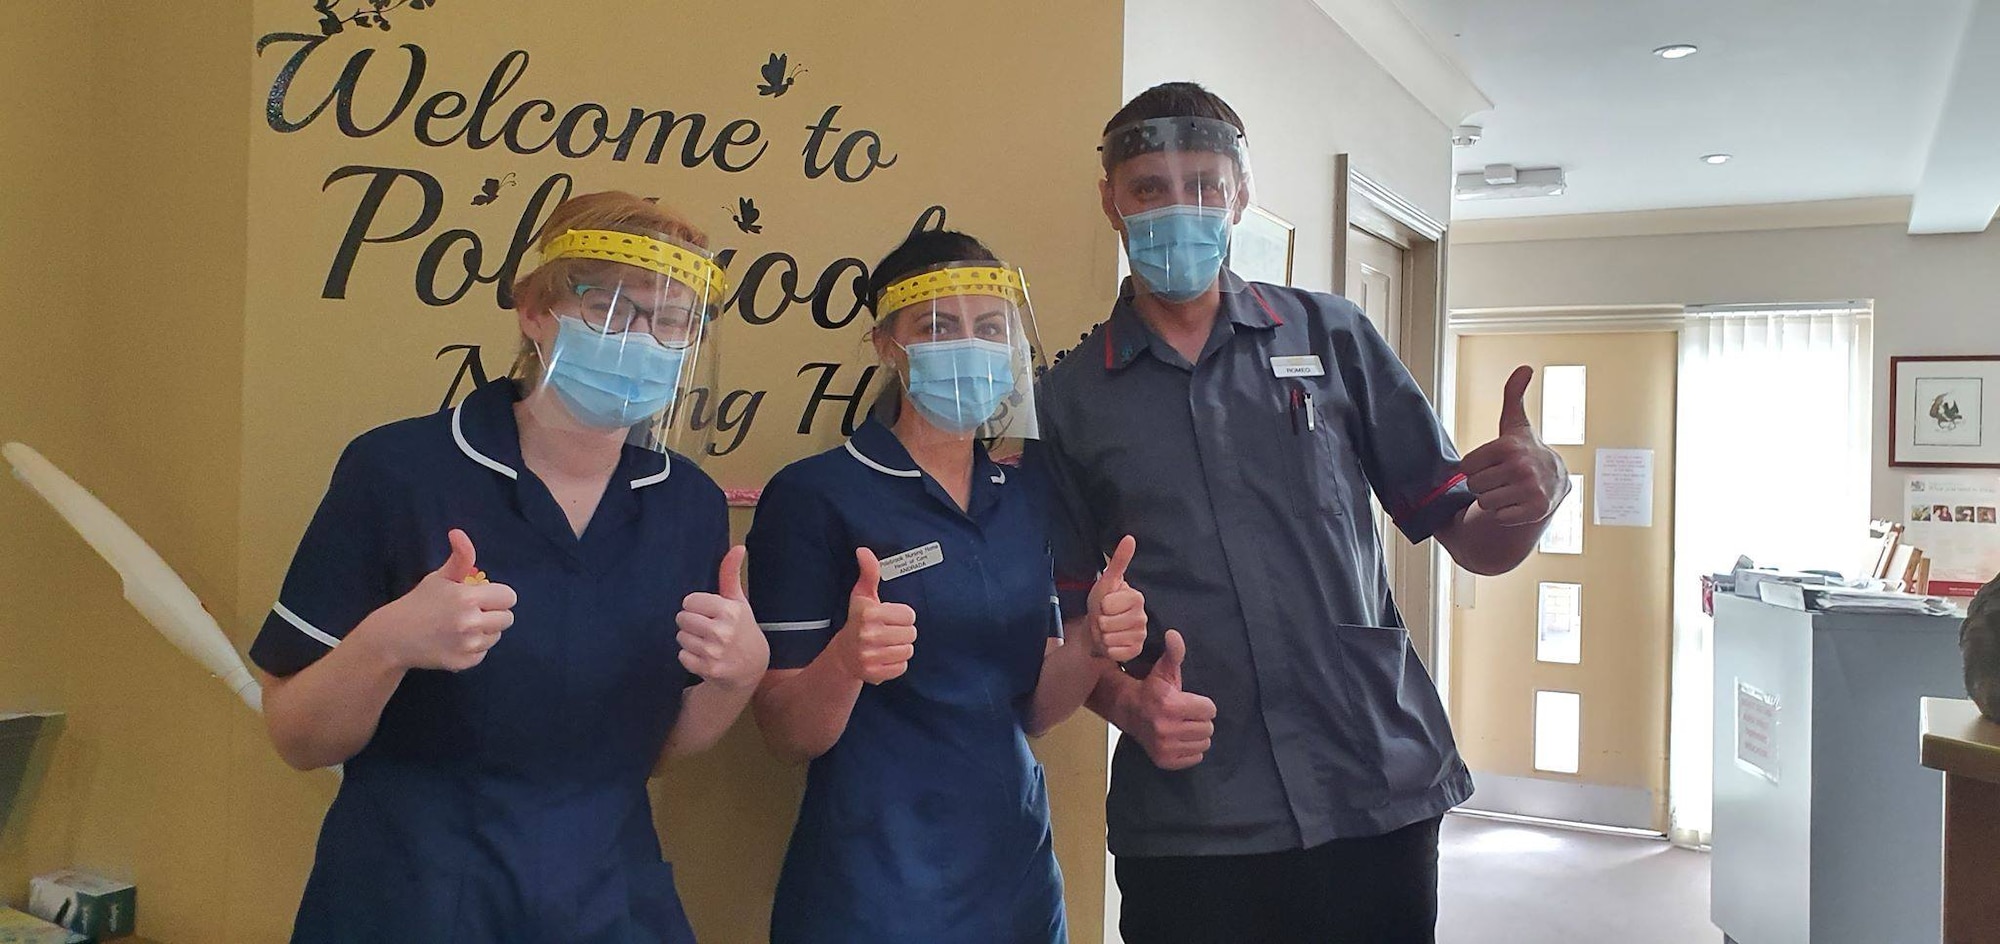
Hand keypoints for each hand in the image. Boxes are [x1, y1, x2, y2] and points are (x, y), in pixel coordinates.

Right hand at [364, 528, 515, 671]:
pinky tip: (455, 641)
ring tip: (461, 626)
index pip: (509, 597)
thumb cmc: (419, 603)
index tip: (483, 597)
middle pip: (508, 618)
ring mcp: (468, 645)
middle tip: (472, 612)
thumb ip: (460, 557)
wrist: (393, 637)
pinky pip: (484, 653)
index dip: (497, 596)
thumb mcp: (440, 577)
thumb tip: (458, 532)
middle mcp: (470, 622)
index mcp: (467, 598)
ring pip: (497, 636)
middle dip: (494, 613)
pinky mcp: (464, 662)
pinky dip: (474, 648)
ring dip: (485, 631)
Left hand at [676, 546, 769, 691]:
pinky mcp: (708, 669)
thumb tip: (738, 546)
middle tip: (706, 628)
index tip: (708, 612)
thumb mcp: (739, 602)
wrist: (752, 667)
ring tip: (706, 642)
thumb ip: (731, 574)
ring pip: (681, 637)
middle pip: (682, 618)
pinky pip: (682, 656)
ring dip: (690, 640)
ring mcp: (714, 652)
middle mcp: (722, 631)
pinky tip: (705, 656)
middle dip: (691, 622)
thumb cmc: (742, 629)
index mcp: (729, 611)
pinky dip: (690, 657)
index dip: (696, 606)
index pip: (689, 601)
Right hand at [833, 547, 916, 683]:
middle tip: (888, 632)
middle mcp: (868, 636)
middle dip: (902, 632)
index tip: (889, 617)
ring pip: (908, 650)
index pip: (909, 615)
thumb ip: (869, 572)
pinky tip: (884, 657)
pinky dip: (896, 663)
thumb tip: (863, 550)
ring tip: (886, 644)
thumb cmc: (858, 620)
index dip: (902, 615)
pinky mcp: (874, 674)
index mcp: (868, 614)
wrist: (843, 655)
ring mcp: (870, 657)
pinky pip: (902, 667)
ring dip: (900, 647)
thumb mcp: (862, 595)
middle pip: (911, 633)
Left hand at [1087, 535, 1146, 661]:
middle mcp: (1143, 616)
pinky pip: (1116, 652)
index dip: (1101, 605)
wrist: (1097, 630)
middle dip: (1100, 622)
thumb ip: (1118, 561)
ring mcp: (1140, 635)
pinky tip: (1111, 643)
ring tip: (1106, 631)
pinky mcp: (1135, 651)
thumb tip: (1129, 537)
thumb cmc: (1101, 604)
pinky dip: (1108, 649)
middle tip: (1104, 619)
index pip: (1110, 604)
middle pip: (1109, 622)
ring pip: (1111, 638)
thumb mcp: (1106, 581)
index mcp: (1137, 598)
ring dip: (1102, 636)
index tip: (1104, 604)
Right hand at [1129, 630, 1215, 769]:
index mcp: (1170, 705)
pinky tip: (1179, 738)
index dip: (1202, 704)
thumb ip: (1174, 652)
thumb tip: (1175, 634)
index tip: (1189, 700)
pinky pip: (1195, 758)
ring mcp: (1165, 746)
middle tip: (1186, 714)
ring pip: (1204, 743)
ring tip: (1183, 725)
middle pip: (1208, 728)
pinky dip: (1190, 749)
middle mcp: (1166, 728)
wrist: (1128, 711)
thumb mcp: (1164, 669)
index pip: (1210, 710)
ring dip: (1197, 735)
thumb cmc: (1152, 689)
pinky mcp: (1165, 760)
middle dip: (1200, 719)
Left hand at [1461, 365, 1567, 525]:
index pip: (1466, 467)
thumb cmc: (1526, 450)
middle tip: (1501, 478)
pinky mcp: (1535, 509)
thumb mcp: (1516, 424)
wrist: (1556, 480)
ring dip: (1494, 500)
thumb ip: (1513, 395)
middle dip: (1484, 484)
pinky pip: (1500, 516)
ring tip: (1509, 489)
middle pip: (1474, 486)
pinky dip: (1506, 514)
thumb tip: (1525, 367)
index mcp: (1508, 446)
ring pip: (1485, 503)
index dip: (1475, 468)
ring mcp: (1529, 488)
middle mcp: (1520, 466)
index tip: (1492, 463)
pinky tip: (1518, 503)